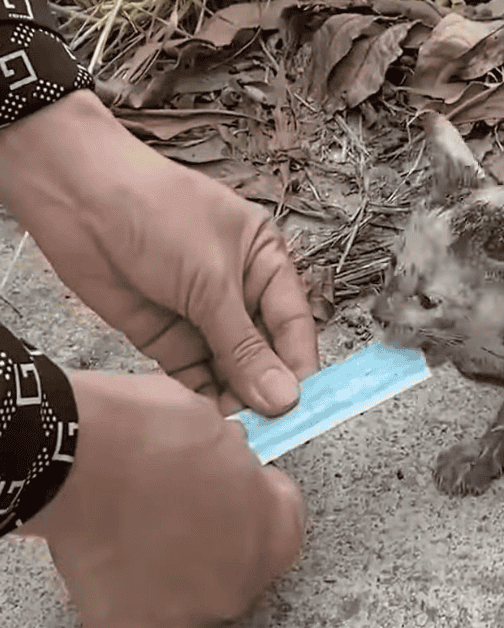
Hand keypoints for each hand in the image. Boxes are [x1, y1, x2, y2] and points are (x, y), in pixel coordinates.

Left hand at [0, 90, 318, 415]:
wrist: (76, 197)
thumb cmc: (155, 213)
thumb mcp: (211, 282)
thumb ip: (244, 346)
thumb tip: (283, 397)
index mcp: (264, 262)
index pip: (294, 324)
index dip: (299, 366)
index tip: (303, 407)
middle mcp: (237, 292)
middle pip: (264, 353)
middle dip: (267, 388)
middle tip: (270, 429)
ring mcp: (200, 316)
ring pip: (230, 370)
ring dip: (236, 399)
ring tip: (239, 430)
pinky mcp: (165, 337)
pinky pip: (194, 376)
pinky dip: (203, 398)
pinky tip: (209, 418)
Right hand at [18, 370, 305, 627]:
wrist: (80, 455)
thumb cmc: (149, 430)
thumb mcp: (215, 427)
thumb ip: (232, 463)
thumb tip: (225, 464)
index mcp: (273, 529)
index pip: (282, 525)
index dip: (255, 502)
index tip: (234, 492)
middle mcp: (241, 584)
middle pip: (242, 576)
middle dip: (220, 550)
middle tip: (182, 518)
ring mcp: (187, 616)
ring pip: (198, 617)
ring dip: (182, 596)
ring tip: (146, 560)